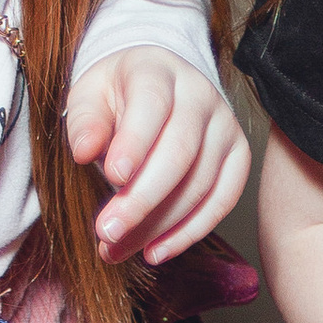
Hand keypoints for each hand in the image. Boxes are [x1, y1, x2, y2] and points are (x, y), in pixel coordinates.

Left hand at [66, 47, 249, 265]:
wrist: (158, 87)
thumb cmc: (117, 95)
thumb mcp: (89, 96)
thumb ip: (85, 122)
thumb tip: (84, 152)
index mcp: (158, 72)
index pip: (152, 106)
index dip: (135, 143)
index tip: (113, 178)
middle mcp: (200, 96)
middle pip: (180, 152)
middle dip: (142, 199)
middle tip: (107, 231)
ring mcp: (225, 127)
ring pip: (201, 184)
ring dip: (159, 225)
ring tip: (118, 248)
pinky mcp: (238, 157)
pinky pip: (222, 201)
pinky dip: (189, 232)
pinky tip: (156, 251)